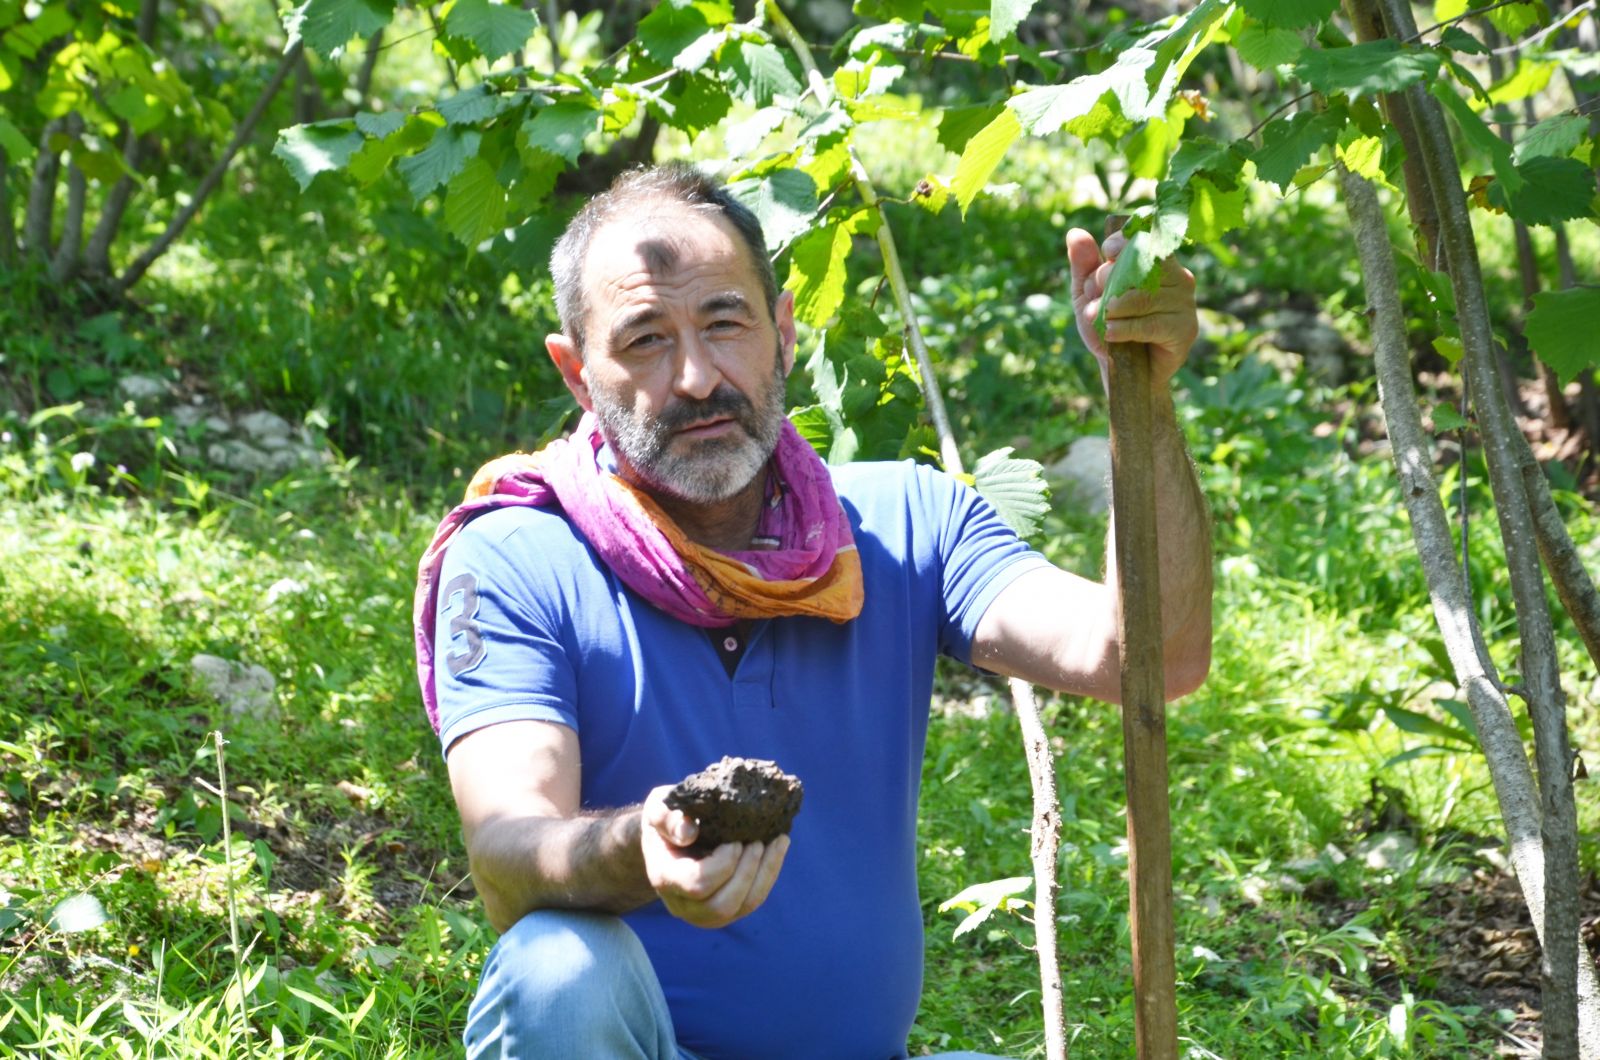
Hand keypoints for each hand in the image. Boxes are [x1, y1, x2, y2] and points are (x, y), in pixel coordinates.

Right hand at [640, 785, 788, 928]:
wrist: (667, 838)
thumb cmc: (665, 818)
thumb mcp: (658, 808)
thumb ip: (666, 818)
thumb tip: (689, 832)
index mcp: (665, 879)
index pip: (698, 884)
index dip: (723, 864)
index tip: (734, 839)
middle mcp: (683, 905)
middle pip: (722, 904)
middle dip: (747, 871)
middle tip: (758, 841)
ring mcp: (706, 913)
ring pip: (744, 905)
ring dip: (765, 872)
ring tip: (777, 841)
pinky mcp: (726, 910)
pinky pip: (753, 900)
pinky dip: (769, 874)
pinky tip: (778, 847)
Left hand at [1067, 226, 1198, 388]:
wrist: (1124, 375)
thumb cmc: (1108, 328)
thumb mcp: (1088, 295)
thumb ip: (1083, 265)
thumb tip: (1074, 233)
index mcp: (1157, 262)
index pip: (1145, 239)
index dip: (1120, 244)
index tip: (1104, 256)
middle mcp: (1177, 277)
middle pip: (1144, 265)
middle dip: (1110, 279)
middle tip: (1095, 300)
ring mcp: (1184, 302)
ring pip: (1145, 295)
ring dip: (1114, 307)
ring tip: (1098, 318)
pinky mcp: (1185, 329)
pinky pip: (1152, 323)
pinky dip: (1125, 328)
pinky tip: (1110, 333)